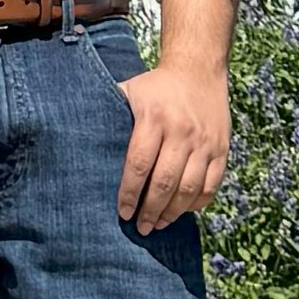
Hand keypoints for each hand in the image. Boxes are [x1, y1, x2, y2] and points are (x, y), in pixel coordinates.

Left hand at [114, 51, 232, 232]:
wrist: (199, 70)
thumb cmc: (156, 87)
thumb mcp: (130, 90)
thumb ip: (109, 113)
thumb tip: (77, 135)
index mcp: (154, 118)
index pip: (139, 164)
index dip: (129, 192)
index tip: (122, 212)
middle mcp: (182, 132)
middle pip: (165, 181)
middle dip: (150, 210)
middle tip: (141, 228)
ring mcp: (205, 142)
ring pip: (189, 188)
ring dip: (173, 212)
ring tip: (158, 224)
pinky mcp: (221, 149)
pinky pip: (211, 185)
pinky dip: (197, 203)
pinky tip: (182, 211)